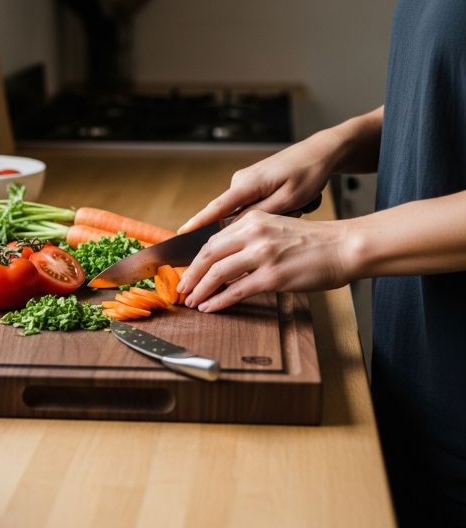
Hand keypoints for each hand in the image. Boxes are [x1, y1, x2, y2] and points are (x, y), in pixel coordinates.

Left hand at [176, 211, 352, 311]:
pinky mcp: (272, 276)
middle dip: (191, 275)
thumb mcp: (276, 229)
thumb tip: (225, 262)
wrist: (344, 247)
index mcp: (253, 219)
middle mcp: (254, 233)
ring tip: (192, 301)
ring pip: (218, 273)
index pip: (213, 240)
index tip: (187, 272)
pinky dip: (219, 301)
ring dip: (201, 290)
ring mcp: (262, 254)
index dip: (196, 259)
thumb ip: (251, 239)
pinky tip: (210, 307)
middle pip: (209, 255)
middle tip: (182, 289)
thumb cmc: (314, 242)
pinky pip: (236, 291)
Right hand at [177, 131, 341, 233]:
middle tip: (265, 228)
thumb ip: (258, 216)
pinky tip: (289, 207)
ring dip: (263, 218)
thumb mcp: (288, 200)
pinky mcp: (253, 183)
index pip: (216, 208)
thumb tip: (232, 228)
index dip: (198, 223)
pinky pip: (250, 205)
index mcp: (247, 184)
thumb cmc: (308, 174)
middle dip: (236, 231)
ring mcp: (246, 181)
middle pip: (227, 214)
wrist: (320, 152)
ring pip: (243, 211)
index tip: (181, 233)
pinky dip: (263, 212)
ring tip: (295, 208)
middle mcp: (241, 181)